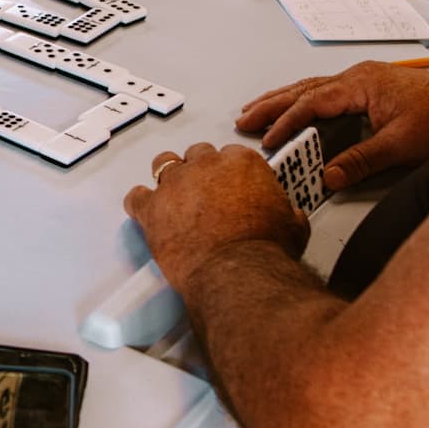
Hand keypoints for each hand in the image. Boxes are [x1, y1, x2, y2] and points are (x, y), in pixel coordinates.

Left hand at [124, 143, 307, 301]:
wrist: (238, 272)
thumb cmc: (265, 250)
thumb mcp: (292, 226)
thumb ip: (287, 213)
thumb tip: (291, 216)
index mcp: (242, 163)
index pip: (231, 155)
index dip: (228, 173)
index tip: (229, 185)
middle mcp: (207, 165)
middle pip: (197, 155)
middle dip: (199, 171)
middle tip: (202, 193)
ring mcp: (176, 183)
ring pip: (164, 164)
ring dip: (168, 177)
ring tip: (171, 196)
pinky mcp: (153, 208)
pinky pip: (136, 197)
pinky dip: (139, 204)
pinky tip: (144, 211)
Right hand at [235, 61, 428, 190]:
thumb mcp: (401, 145)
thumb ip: (361, 161)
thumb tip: (326, 178)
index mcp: (361, 84)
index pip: (312, 102)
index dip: (286, 122)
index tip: (267, 141)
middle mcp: (358, 77)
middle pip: (303, 89)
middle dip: (271, 105)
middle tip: (242, 120)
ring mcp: (364, 81)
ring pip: (312, 88)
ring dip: (283, 101)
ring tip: (256, 112)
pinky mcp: (371, 89)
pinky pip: (326, 93)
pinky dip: (303, 102)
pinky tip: (295, 110)